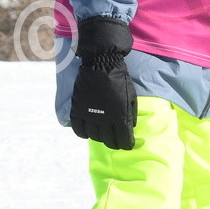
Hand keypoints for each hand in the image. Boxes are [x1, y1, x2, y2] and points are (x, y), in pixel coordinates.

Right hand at [70, 16, 136, 149]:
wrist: (101, 63)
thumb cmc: (119, 79)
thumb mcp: (131, 97)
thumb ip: (130, 115)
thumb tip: (129, 130)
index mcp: (119, 116)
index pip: (123, 140)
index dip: (126, 145)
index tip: (127, 144)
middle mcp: (104, 119)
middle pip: (109, 141)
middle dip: (114, 143)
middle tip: (116, 141)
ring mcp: (89, 115)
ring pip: (94, 137)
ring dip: (100, 138)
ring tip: (103, 134)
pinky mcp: (78, 110)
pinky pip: (78, 130)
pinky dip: (83, 134)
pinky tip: (88, 131)